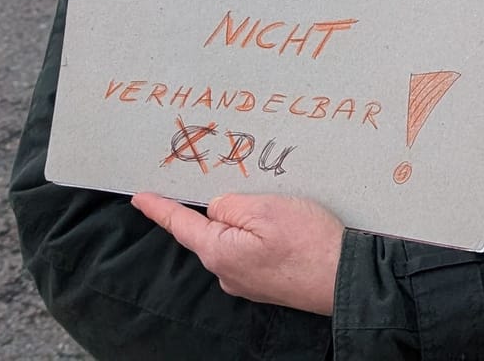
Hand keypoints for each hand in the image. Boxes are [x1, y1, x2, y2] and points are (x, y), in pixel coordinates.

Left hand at [132, 192, 342, 315]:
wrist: (344, 280)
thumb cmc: (309, 243)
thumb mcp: (266, 208)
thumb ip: (230, 204)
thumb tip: (216, 210)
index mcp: (219, 251)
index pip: (180, 223)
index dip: (159, 208)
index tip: (140, 197)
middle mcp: (225, 272)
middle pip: (212, 230)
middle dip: (226, 212)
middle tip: (257, 198)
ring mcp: (245, 283)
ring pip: (235, 242)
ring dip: (250, 227)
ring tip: (286, 219)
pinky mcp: (264, 285)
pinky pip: (252, 255)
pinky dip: (263, 241)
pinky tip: (288, 237)